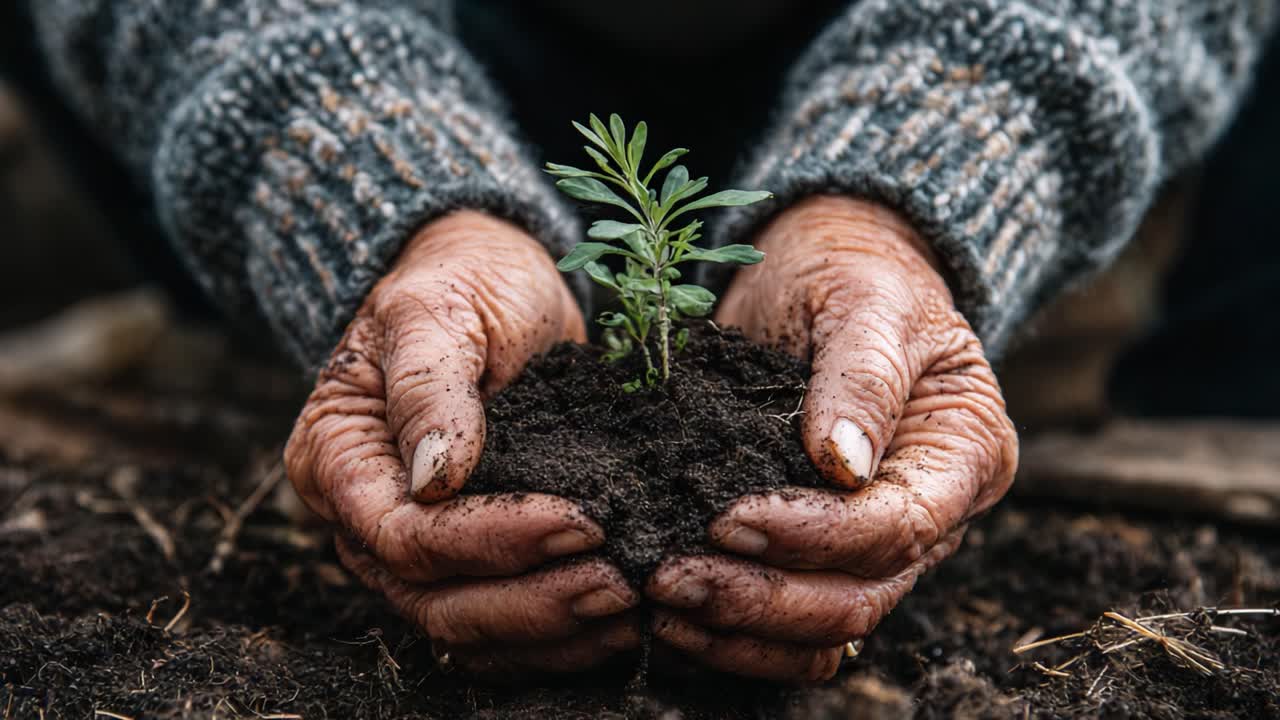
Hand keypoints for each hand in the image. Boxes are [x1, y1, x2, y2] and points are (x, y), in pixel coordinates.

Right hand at [285, 211, 638, 671]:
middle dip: (529, 601)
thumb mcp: (437, 310)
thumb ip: (427, 385)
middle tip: (616, 584)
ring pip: (468, 624)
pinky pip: (501, 621)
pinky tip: (616, 624)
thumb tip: (434, 475)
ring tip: (626, 607)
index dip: (489, 541)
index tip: (577, 520)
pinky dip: (556, 633)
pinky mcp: (475, 554)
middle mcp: (370, 518)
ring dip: (549, 627)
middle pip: (433, 598)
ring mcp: (421, 545)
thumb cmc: (461, 282)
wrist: (496, 280)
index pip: (403, 536)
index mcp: (339, 459)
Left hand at [646, 196, 1017, 681]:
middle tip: (671, 574)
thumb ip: (862, 376)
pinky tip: (674, 617)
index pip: (897, 528)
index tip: (728, 517)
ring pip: (824, 627)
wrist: (832, 269)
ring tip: (661, 600)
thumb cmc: (858, 274)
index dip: (814, 535)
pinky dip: (737, 633)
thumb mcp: (868, 299)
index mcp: (963, 455)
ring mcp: (877, 543)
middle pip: (859, 596)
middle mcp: (931, 516)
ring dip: (741, 627)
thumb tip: (844, 465)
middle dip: (763, 597)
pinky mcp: (823, 551)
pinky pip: (793, 625)